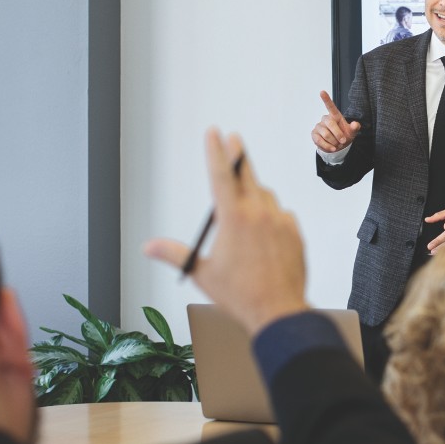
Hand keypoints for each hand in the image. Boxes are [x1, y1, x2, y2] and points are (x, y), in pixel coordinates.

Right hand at [144, 129, 309, 334]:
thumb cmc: (241, 294)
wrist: (279, 310)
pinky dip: (272, 216)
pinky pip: (282, 214)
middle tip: (234, 140)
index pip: (220, 175)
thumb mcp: (201, 273)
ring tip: (245, 208)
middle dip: (238, 155)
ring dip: (254, 194)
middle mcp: (259, 213)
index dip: (215, 151)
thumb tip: (150, 247)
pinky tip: (265, 231)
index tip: (214, 133)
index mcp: (234, 218)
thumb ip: (175, 253)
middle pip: (246, 174)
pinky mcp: (294, 232)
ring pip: (266, 196)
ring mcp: (280, 221)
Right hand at [312, 90, 360, 153]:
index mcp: (335, 116)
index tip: (322, 91)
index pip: (330, 106)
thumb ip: (354, 128)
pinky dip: (327, 146)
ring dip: (334, 142)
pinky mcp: (314, 134)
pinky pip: (320, 141)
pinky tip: (332, 148)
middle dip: (338, 134)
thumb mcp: (352, 133)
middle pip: (330, 124)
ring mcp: (319, 126)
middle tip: (343, 141)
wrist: (337, 147)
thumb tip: (355, 124)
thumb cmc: (344, 136)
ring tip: (337, 144)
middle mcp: (325, 119)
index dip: (326, 99)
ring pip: (326, 134)